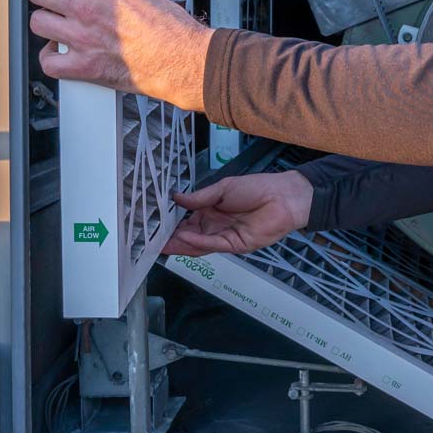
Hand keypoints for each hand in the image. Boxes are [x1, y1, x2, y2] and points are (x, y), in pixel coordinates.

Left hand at [25, 0, 211, 111]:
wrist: (181, 60)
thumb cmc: (172, 30)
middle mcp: (87, 8)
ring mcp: (82, 37)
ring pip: (38, 22)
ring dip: (46, 22)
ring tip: (57, 24)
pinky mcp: (84, 66)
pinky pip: (48, 62)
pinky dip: (51, 58)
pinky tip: (59, 53)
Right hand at [161, 171, 313, 256]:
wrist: (283, 196)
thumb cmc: (256, 188)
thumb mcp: (223, 189)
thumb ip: (199, 197)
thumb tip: (175, 197)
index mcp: (211, 211)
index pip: (186, 222)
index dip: (171, 224)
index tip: (153, 224)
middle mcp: (215, 226)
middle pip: (189, 236)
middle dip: (170, 238)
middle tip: (149, 240)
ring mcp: (224, 237)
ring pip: (197, 244)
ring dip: (179, 245)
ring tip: (159, 243)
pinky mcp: (235, 245)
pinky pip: (212, 245)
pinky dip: (196, 242)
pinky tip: (182, 237)